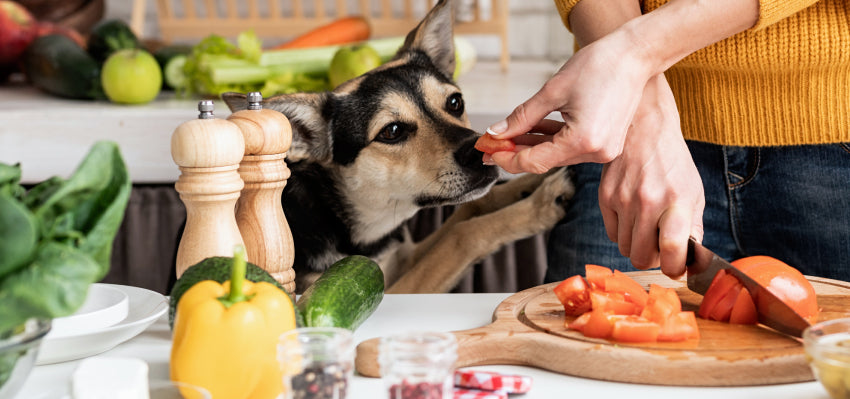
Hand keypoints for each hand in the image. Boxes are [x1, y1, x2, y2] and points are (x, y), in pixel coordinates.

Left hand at [485, 33, 652, 174]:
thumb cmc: (600, 66)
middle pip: (545, 161)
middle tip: (491, 146)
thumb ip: (522, 116)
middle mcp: (596, 152)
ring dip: (532, 146)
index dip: (507, 158)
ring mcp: (604, 150)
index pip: (535, 162)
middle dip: (516, 152)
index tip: (488, 151)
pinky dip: (551, 140)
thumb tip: (498, 133)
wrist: (635, 55)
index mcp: (583, 141)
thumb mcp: (553, 91)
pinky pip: (571, 147)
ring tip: (507, 137)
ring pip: (557, 155)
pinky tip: (531, 132)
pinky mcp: (606, 143)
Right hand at [598, 74, 703, 277]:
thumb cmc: (672, 161)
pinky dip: (623, 233)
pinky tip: (633, 217)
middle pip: (642, 257)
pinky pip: (612, 233)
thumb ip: (693, 227)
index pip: (673, 250)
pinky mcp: (605, 197)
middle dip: (653, 259)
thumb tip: (690, 259)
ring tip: (647, 228)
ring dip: (637, 246)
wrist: (644, 128)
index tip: (676, 267)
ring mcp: (623, 200)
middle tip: (660, 247)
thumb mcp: (693, 191)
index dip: (675, 268)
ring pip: (625, 249)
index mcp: (677, 201)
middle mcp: (648, 202)